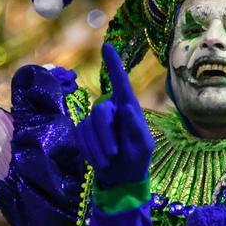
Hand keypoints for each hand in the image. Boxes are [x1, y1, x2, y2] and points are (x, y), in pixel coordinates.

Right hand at [74, 44, 153, 187]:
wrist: (122, 178)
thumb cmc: (138, 159)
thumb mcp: (144, 146)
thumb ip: (137, 127)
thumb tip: (126, 107)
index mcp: (128, 107)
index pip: (120, 83)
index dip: (114, 64)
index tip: (107, 46)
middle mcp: (110, 109)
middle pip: (100, 112)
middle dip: (105, 135)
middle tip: (113, 155)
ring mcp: (94, 120)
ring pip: (89, 126)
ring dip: (99, 148)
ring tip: (109, 161)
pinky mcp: (83, 131)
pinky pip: (81, 136)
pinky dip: (90, 151)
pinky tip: (100, 160)